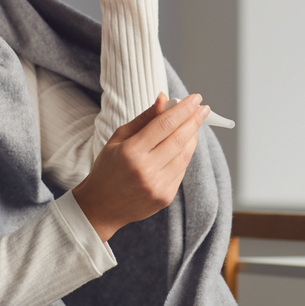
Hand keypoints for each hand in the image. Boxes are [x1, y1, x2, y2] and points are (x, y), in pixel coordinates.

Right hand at [71, 93, 208, 241]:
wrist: (101, 206)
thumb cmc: (108, 168)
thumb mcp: (119, 138)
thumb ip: (144, 119)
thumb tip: (164, 99)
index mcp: (131, 152)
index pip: (164, 124)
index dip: (183, 109)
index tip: (195, 98)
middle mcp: (146, 170)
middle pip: (179, 138)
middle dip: (194, 120)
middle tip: (203, 108)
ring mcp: (157, 186)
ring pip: (184, 155)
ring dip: (193, 137)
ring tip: (195, 124)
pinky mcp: (165, 197)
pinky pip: (181, 170)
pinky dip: (185, 154)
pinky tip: (184, 144)